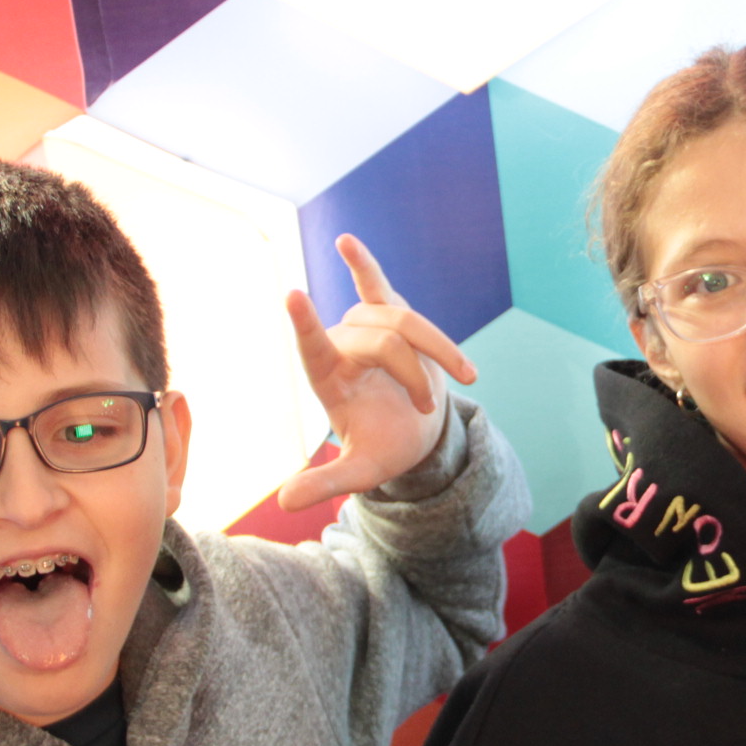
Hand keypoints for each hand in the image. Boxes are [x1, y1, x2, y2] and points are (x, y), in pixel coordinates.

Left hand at [276, 235, 477, 510]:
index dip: (307, 325)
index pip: (314, 350)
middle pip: (382, 342)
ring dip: (436, 351)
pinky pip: (375, 284)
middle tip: (427, 411)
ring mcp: (364, 328)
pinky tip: (343, 241)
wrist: (417, 430)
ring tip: (462, 378)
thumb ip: (326, 482)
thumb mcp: (360, 471)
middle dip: (415, 376)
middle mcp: (342, 348)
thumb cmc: (386, 448)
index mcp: (330, 381)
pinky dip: (362, 263)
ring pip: (403, 321)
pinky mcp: (389, 314)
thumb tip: (283, 504)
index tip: (293, 296)